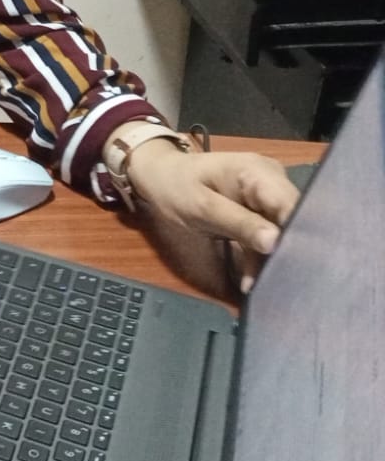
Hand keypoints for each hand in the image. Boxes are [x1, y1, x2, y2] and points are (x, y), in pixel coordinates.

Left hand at [125, 144, 298, 291]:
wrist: (160, 176)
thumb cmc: (175, 187)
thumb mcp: (201, 207)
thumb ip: (238, 223)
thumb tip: (275, 242)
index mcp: (257, 172)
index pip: (291, 203)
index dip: (300, 233)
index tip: (298, 265)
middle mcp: (271, 181)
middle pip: (293, 218)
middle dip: (289, 251)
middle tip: (282, 284)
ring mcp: (267, 196)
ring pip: (282, 231)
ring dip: (272, 259)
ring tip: (264, 288)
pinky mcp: (261, 210)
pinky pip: (269, 235)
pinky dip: (260, 257)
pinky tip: (252, 281)